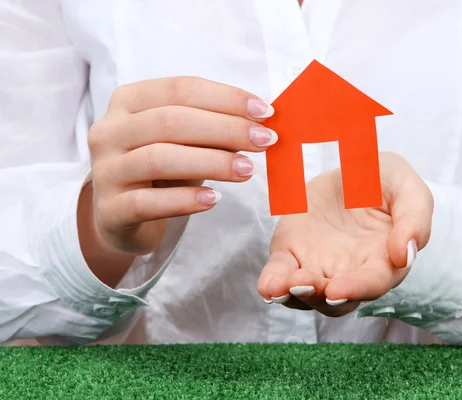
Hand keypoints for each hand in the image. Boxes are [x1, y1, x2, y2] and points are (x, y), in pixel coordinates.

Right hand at [82, 77, 276, 274]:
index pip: (180, 89)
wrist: (121, 216)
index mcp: (127, 101)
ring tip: (247, 170)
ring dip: (212, 163)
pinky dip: (184, 200)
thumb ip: (213, 127)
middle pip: (171, 121)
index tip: (265, 112)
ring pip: (159, 159)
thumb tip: (261, 122)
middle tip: (265, 141)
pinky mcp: (110, 210)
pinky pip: (148, 203)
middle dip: (226, 129)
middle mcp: (109, 131)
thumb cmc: (161, 169)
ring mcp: (105, 171)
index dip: (225, 98)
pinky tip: (214, 200)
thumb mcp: (183, 141)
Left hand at [258, 152, 432, 316]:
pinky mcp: (291, 253)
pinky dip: (273, 284)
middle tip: (306, 284)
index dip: (357, 288)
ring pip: (306, 294)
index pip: (373, 282)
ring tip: (285, 285)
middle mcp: (350, 272)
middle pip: (336, 299)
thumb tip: (405, 254)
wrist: (351, 168)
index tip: (338, 289)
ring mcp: (318, 265)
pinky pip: (280, 275)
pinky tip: (269, 285)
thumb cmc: (386, 182)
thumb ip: (414, 219)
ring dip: (294, 295)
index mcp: (382, 260)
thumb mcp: (408, 189)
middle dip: (319, 296)